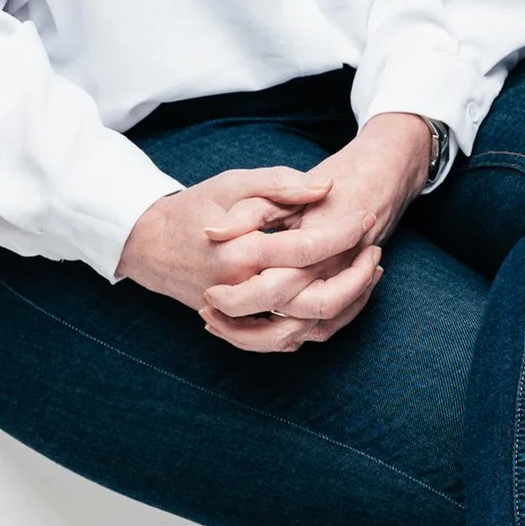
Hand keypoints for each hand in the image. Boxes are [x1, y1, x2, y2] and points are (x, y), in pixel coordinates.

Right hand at [113, 116, 435, 353]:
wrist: (150, 244)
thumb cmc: (195, 207)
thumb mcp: (235, 184)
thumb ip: (280, 184)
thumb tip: (326, 188)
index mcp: (242, 252)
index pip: (307, 249)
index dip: (343, 233)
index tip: (365, 217)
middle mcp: (243, 291)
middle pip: (316, 303)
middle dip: (355, 279)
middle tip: (374, 250)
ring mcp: (240, 316)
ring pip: (307, 330)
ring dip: (344, 307)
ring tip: (365, 275)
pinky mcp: (240, 327)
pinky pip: (287, 341)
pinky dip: (319, 325)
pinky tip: (341, 298)